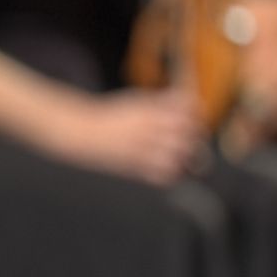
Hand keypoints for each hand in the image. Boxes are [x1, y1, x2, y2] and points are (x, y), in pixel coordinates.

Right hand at [64, 89, 202, 184]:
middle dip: (192, 138)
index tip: (193, 119)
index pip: (186, 113)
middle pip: (188, 137)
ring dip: (184, 157)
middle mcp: (148, 131)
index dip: (195, 116)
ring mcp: (142, 151)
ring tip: (179, 155)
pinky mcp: (135, 168)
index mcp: (149, 112)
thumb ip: (162, 102)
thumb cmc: (109, 115)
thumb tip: (186, 100)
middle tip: (189, 139)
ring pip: (179, 159)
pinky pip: (164, 176)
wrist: (82, 133)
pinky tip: (166, 167)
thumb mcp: (136, 99)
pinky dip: (170, 173)